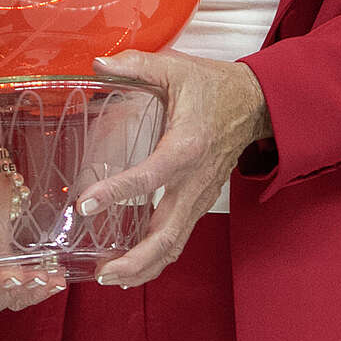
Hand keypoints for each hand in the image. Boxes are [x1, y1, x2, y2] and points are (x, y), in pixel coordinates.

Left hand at [77, 50, 270, 287]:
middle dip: (135, 259)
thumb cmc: (211, 85)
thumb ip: (135, 64)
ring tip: (110, 277)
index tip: (85, 205)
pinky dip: (158, 256)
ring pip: (175, 244)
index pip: (149, 178)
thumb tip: (96, 63)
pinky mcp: (201, 201)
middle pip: (168, 234)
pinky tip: (133, 263)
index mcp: (186, 146)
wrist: (255, 103)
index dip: (117, 193)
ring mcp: (201, 195)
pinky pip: (180, 237)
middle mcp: (195, 180)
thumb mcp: (175, 67)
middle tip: (101, 272)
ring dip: (145, 266)